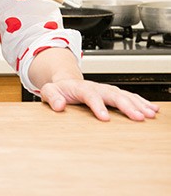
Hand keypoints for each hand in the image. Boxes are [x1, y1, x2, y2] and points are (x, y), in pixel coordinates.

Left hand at [40, 79, 159, 120]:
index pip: (90, 95)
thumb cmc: (59, 90)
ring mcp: (106, 90)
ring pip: (124, 95)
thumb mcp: (50, 91)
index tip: (105, 118)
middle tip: (137, 117)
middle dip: (126, 105)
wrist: (65, 83)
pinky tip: (151, 109)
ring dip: (137, 104)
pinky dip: (140, 102)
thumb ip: (52, 97)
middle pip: (113, 94)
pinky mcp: (112, 94)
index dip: (98, 106)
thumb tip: (59, 106)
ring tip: (149, 114)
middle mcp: (96, 87)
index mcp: (80, 88)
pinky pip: (128, 97)